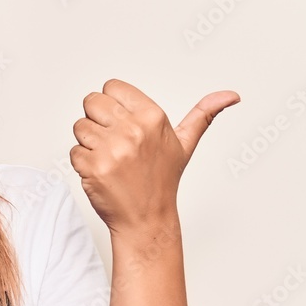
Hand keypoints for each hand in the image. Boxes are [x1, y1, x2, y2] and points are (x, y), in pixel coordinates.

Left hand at [69, 79, 239, 235]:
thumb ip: (203, 115)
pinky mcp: (93, 166)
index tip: (121, 122)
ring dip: (89, 143)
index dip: (111, 104)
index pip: (111, 86)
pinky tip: (102, 173)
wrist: (147, 219)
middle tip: (114, 142)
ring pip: (79, 126)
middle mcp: (133, 130)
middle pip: (91, 102)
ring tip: (110, 159)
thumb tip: (232, 96)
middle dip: (97, 120)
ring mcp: (112, 149)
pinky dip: (82, 163)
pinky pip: (73, 151)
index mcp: (152, 117)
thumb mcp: (185, 143)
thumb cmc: (162, 179)